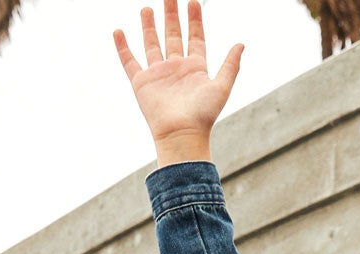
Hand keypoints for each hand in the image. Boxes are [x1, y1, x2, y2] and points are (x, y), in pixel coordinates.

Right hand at [114, 0, 244, 164]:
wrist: (181, 134)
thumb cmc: (203, 115)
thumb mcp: (222, 86)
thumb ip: (231, 65)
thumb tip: (241, 44)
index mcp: (195, 68)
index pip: (195, 37)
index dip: (195, 20)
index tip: (193, 1)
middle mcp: (176, 68)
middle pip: (173, 35)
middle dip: (172, 15)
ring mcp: (158, 74)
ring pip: (152, 44)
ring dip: (149, 26)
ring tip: (147, 8)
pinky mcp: (141, 83)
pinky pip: (129, 61)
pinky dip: (123, 47)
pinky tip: (118, 32)